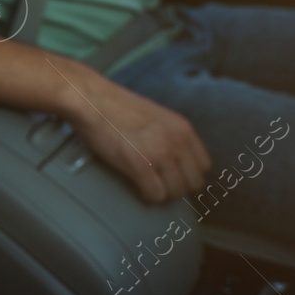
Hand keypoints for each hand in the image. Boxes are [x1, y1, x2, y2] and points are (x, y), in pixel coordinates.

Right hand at [66, 72, 210, 202]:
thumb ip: (171, 135)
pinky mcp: (140, 165)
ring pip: (175, 193)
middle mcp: (177, 141)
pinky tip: (135, 184)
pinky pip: (155, 195)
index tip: (174, 175)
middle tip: (158, 183)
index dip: (188, 174)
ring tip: (146, 184)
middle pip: (193, 184)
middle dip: (176, 187)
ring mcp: (159, 154)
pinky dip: (146, 195)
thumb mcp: (156, 115)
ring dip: (161, 193)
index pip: (204, 166)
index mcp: (183, 128)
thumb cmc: (115, 106)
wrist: (90, 99)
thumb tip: (177, 160)